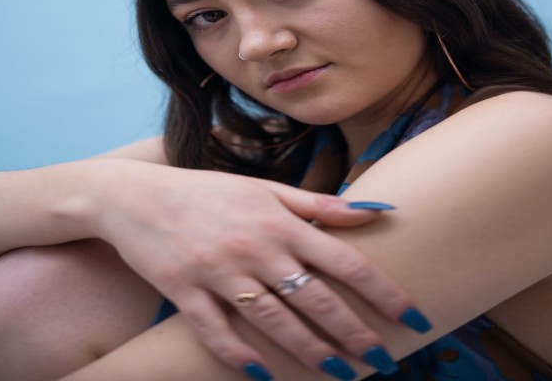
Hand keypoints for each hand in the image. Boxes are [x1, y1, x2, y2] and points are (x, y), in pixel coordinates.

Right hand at [88, 159, 413, 377]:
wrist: (138, 195)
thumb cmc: (209, 191)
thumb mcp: (265, 189)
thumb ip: (319, 204)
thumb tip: (375, 212)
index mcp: (278, 220)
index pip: (344, 260)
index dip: (382, 290)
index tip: (412, 315)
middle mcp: (255, 247)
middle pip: (315, 298)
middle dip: (354, 332)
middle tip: (385, 360)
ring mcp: (218, 271)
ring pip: (273, 321)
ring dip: (310, 353)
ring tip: (341, 376)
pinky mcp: (184, 292)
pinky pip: (216, 332)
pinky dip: (239, 356)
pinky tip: (263, 377)